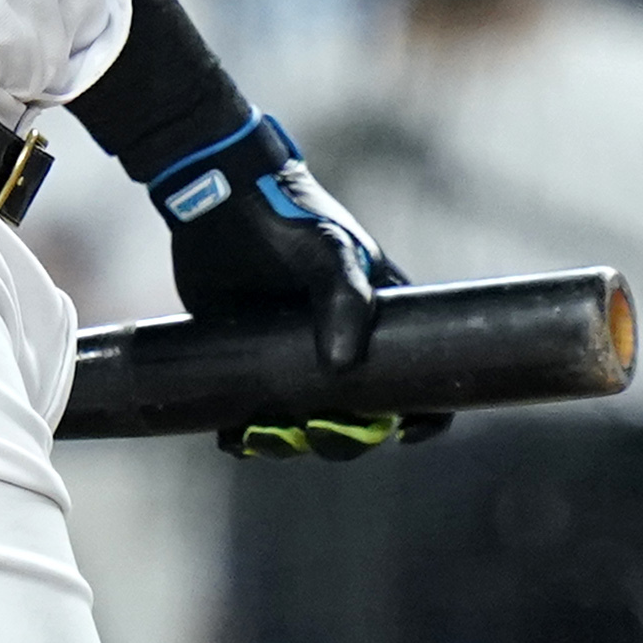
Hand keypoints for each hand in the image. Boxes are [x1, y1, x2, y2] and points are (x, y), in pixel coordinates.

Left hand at [148, 114, 446, 462]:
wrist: (216, 198)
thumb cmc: (286, 217)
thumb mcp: (328, 248)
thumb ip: (344, 299)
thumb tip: (341, 369)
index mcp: (377, 325)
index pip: (423, 382)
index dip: (426, 416)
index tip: (407, 434)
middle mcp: (339, 349)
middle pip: (356, 420)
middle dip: (342, 438)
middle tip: (317, 430)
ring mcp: (290, 359)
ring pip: (300, 425)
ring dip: (286, 444)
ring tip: (258, 437)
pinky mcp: (244, 360)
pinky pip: (249, 414)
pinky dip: (241, 435)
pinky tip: (231, 439)